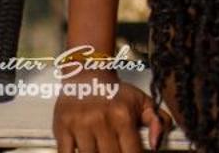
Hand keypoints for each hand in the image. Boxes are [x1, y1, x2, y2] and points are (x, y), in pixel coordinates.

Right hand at [53, 71, 167, 151]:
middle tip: (117, 150)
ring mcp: (80, 126)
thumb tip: (156, 144)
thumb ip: (155, 120)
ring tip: (101, 148)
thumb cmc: (115, 92)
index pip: (132, 152)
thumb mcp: (141, 101)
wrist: (88, 73)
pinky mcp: (62, 129)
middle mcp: (102, 121)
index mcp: (123, 116)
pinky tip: (83, 151)